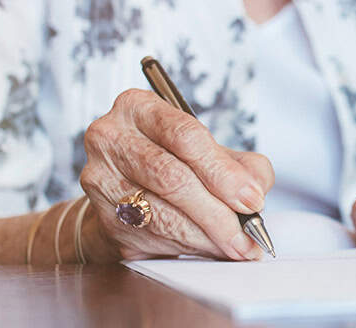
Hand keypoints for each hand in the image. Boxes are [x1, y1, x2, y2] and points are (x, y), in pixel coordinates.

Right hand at [79, 89, 274, 260]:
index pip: (185, 136)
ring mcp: (101, 178)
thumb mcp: (211, 151)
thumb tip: (254, 191)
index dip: (223, 172)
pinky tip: (209, 248)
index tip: (252, 199)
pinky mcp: (103, 217)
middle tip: (248, 234)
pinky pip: (151, 236)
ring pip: (160, 213)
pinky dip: (187, 247)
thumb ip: (242, 165)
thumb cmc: (174, 162)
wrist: (127, 190)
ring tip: (234, 246)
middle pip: (171, 177)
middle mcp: (111, 137)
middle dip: (217, 212)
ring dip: (205, 236)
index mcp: (139, 107)